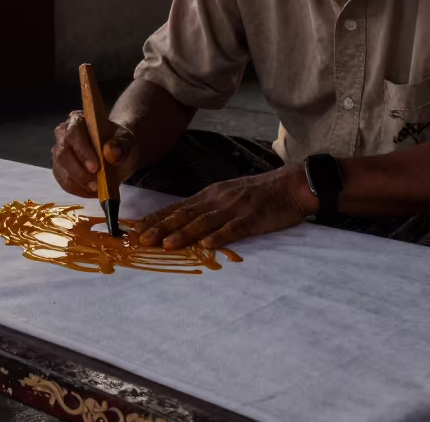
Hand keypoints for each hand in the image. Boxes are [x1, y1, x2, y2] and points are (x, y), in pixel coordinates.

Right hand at [51, 111, 139, 197]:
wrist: (115, 151)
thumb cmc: (118, 142)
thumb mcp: (126, 141)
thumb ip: (120, 145)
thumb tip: (111, 153)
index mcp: (77, 120)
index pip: (74, 135)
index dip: (83, 152)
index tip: (95, 168)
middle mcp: (62, 134)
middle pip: (63, 155)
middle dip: (80, 173)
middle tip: (97, 185)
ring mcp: (58, 152)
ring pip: (61, 171)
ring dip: (79, 184)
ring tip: (98, 190)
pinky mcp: (59, 168)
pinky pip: (63, 182)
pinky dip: (78, 190)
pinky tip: (91, 192)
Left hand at [133, 165, 317, 250]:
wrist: (293, 184)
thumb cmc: (261, 192)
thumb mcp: (230, 194)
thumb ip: (209, 207)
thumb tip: (184, 221)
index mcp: (212, 194)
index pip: (178, 207)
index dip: (157, 218)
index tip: (136, 229)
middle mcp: (219, 199)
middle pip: (185, 214)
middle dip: (161, 227)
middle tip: (141, 240)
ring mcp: (235, 208)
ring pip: (204, 222)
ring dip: (183, 234)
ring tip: (166, 245)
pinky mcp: (253, 218)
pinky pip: (233, 229)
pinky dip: (218, 237)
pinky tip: (206, 245)